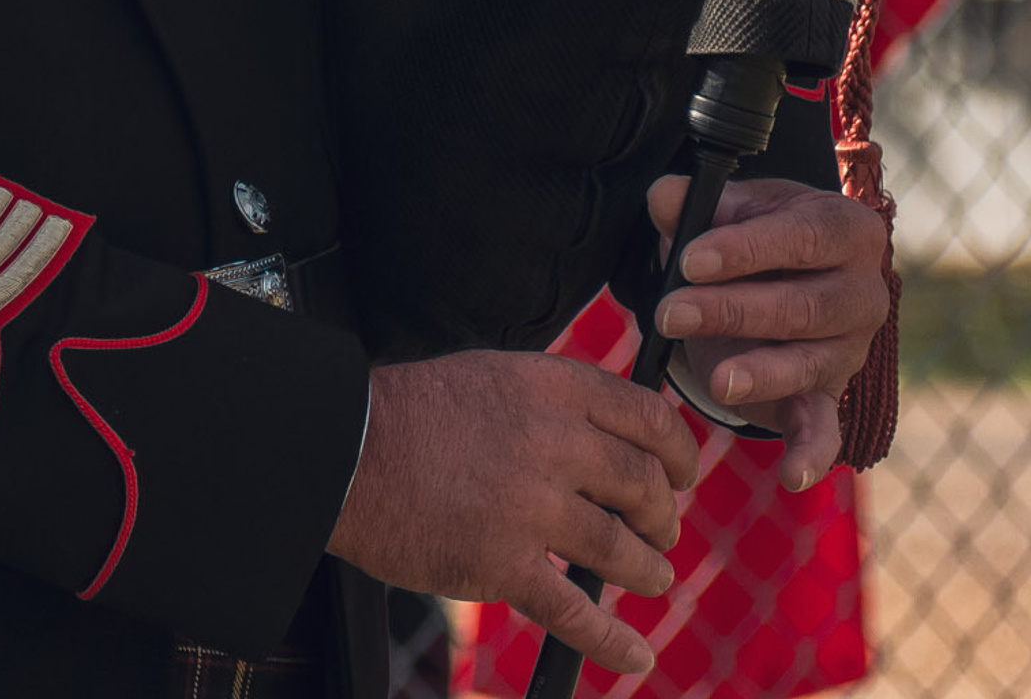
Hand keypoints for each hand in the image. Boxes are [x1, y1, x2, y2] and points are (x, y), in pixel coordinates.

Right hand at [327, 349, 696, 675]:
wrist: (346, 450)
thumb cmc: (412, 414)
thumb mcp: (493, 377)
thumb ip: (552, 403)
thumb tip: (609, 439)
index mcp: (549, 387)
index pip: (645, 416)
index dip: (679, 451)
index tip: (684, 473)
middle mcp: (550, 440)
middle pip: (643, 483)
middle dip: (664, 514)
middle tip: (664, 530)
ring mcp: (528, 505)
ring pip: (619, 548)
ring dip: (647, 569)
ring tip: (654, 577)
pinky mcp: (501, 563)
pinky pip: (574, 610)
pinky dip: (612, 639)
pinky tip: (636, 653)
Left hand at [646, 175, 889, 488]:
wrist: (782, 275)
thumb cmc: (755, 235)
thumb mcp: (731, 210)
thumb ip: (697, 203)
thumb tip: (664, 195)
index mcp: (847, 229)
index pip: (802, 237)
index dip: (745, 250)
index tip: (689, 260)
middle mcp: (863, 292)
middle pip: (803, 306)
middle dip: (732, 311)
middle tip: (671, 314)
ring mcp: (851, 350)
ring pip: (806, 363)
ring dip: (758, 373)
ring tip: (715, 380)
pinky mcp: (830, 397)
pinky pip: (825, 429)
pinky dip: (811, 454)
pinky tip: (792, 476)